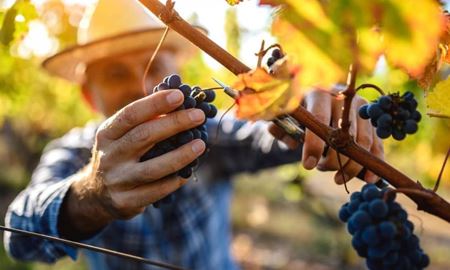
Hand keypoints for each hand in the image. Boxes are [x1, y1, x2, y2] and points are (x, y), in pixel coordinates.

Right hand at [60, 89, 205, 238]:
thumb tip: (181, 102)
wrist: (96, 194)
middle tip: (199, 115)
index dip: (155, 104)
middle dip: (174, 123)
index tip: (180, 96)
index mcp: (107, 134)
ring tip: (200, 144)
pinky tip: (189, 171)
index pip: (130, 114)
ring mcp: (118, 180)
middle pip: (144, 136)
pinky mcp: (127, 201)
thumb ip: (145, 121)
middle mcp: (109, 156)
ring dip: (180, 155)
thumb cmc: (119, 155)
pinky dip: (175, 180)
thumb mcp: (121, 136)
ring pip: (153, 168)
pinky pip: (157, 191)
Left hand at [268, 88, 383, 183]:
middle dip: (334, 159)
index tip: (309, 166)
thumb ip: (281, 129)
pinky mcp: (371, 119)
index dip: (314, 145)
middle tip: (322, 169)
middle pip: (344, 134)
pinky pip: (377, 143)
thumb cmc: (299, 111)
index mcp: (319, 93)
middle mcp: (343, 98)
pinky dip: (374, 162)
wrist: (316, 97)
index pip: (320, 120)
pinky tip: (369, 179)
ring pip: (362, 141)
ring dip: (352, 165)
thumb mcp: (285, 117)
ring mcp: (361, 107)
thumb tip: (292, 144)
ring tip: (338, 178)